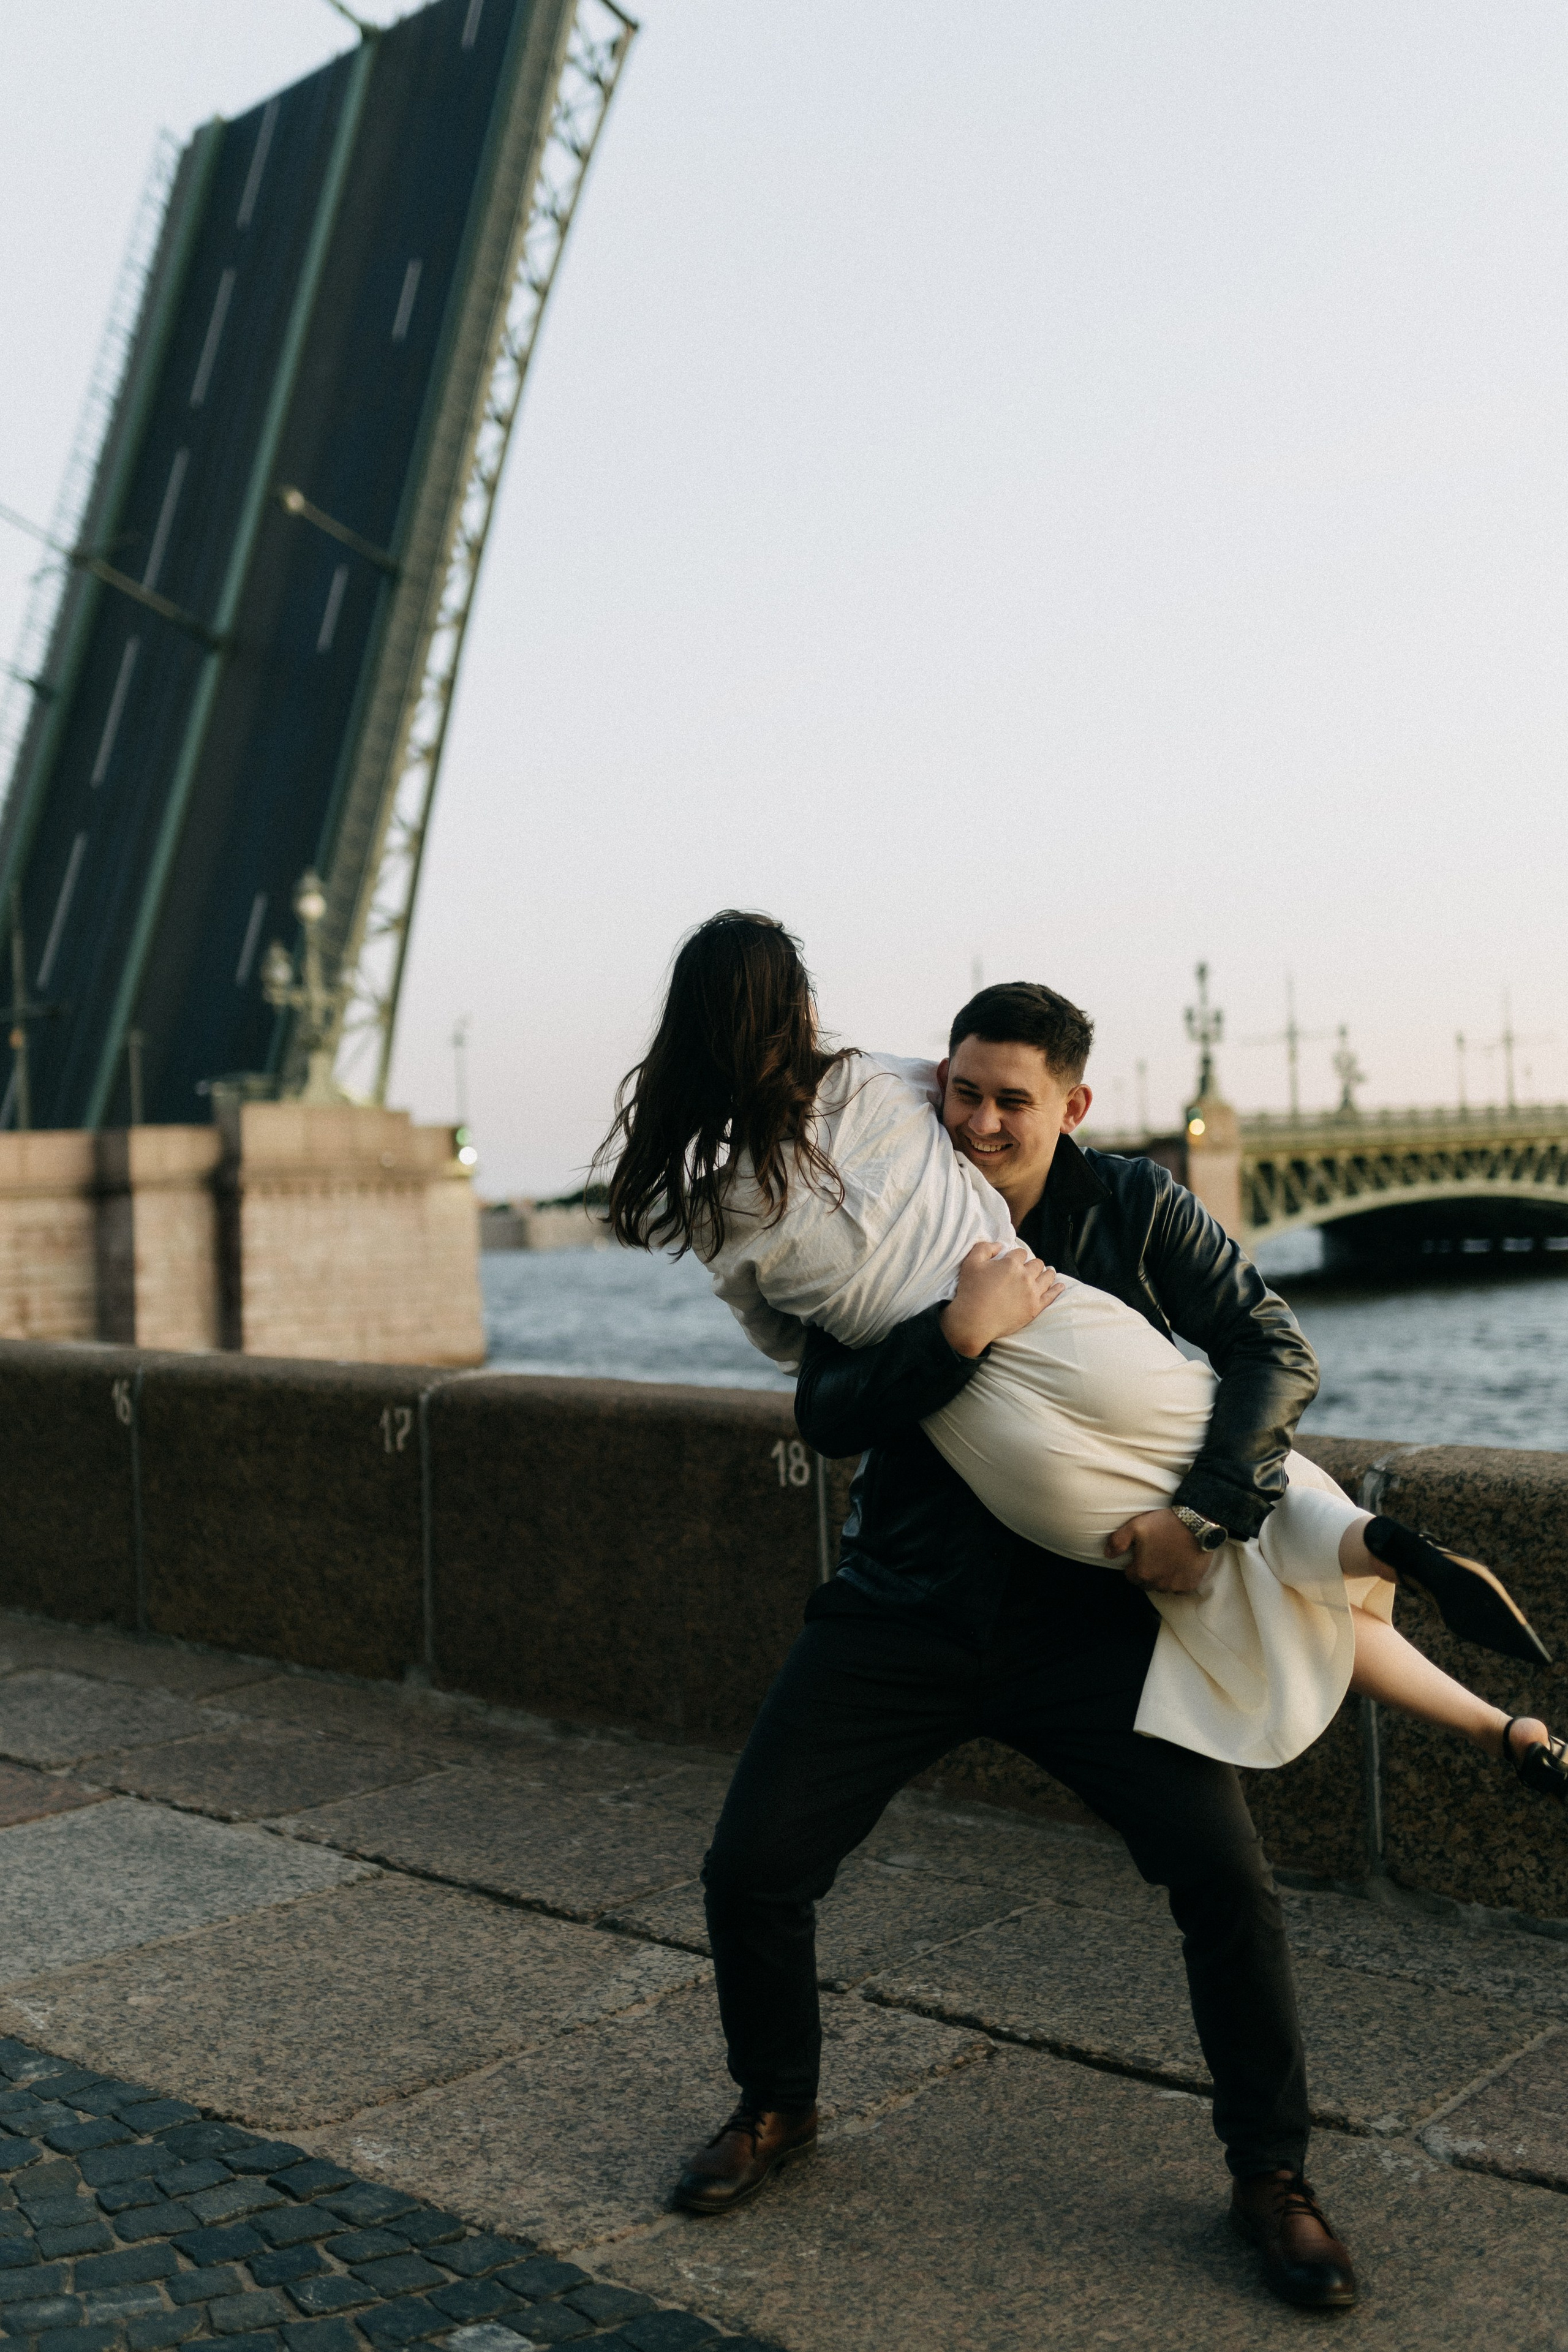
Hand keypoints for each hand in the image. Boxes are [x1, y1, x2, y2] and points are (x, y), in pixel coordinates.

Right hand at [940, 1242, 1063, 1358]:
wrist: (974, 1321)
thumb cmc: (970, 1291)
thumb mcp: (971, 1263)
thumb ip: (985, 1248)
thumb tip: (1000, 1245)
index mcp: (1011, 1263)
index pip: (1020, 1253)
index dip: (1016, 1256)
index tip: (1013, 1261)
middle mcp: (1025, 1276)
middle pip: (1037, 1264)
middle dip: (1032, 1264)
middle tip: (1027, 1269)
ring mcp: (1032, 1293)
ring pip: (1047, 1277)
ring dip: (1047, 1273)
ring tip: (1047, 1273)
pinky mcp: (1035, 1308)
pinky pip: (1051, 1296)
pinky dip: (1057, 1289)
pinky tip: (1060, 1285)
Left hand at [1106, 1508, 1215, 1592]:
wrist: (1197, 1525)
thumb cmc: (1164, 1524)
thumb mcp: (1135, 1526)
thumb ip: (1117, 1542)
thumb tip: (1107, 1554)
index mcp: (1142, 1572)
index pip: (1130, 1576)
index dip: (1134, 1565)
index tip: (1141, 1554)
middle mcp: (1157, 1584)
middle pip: (1146, 1584)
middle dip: (1147, 1573)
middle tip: (1154, 1555)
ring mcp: (1175, 1586)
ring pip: (1162, 1587)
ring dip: (1162, 1577)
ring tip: (1167, 1559)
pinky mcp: (1190, 1585)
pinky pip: (1179, 1589)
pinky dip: (1178, 1580)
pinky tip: (1179, 1566)